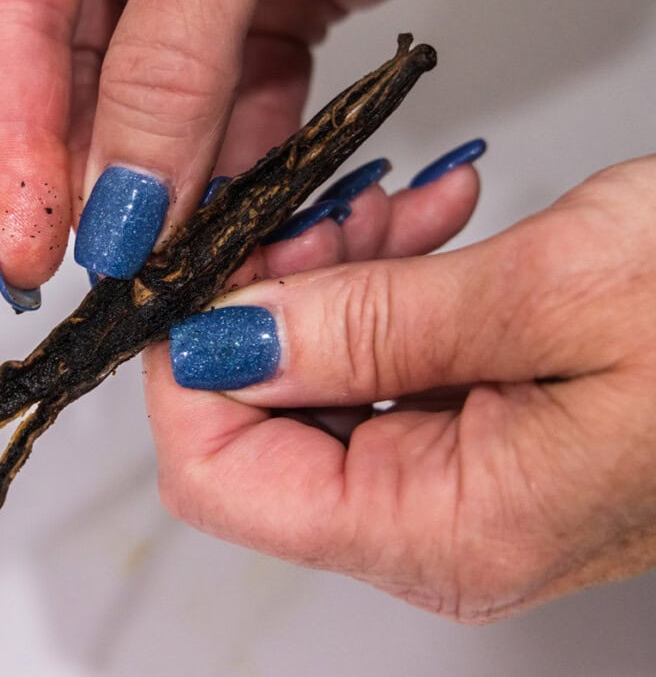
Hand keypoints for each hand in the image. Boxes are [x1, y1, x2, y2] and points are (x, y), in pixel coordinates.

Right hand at [0, 0, 553, 303]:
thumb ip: (169, 60)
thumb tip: (124, 189)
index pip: (7, 31)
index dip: (11, 152)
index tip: (28, 247)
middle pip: (80, 87)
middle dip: (106, 183)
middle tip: (120, 266)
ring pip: (165, 113)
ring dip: (188, 189)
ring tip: (200, 253)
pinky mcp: (272, 2)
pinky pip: (244, 107)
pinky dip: (257, 163)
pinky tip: (258, 206)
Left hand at [145, 154, 655, 621]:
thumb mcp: (552, 294)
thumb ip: (364, 325)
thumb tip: (222, 338)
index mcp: (448, 529)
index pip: (221, 478)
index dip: (190, 365)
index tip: (207, 267)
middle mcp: (443, 527)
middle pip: (259, 424)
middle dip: (268, 302)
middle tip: (315, 216)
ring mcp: (461, 481)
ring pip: (314, 382)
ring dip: (329, 281)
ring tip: (392, 212)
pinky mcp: (484, 430)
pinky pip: (380, 363)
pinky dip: (382, 289)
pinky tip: (424, 233)